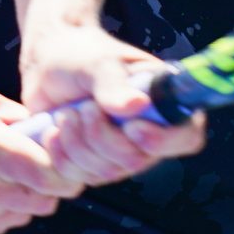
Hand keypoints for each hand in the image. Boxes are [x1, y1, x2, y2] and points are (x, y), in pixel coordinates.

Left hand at [19, 24, 207, 186]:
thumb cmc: (81, 55)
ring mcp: (119, 154)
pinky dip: (60, 156)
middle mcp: (147, 133)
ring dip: (77, 143)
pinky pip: (77, 179)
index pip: (186, 136)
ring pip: (105, 172)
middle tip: (83, 108)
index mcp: (163, 103)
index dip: (165, 140)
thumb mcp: (98, 62)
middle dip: (102, 136)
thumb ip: (114, 84)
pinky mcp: (90, 165)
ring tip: (65, 114)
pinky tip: (53, 131)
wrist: (46, 65)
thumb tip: (136, 106)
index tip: (132, 127)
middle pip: (137, 160)